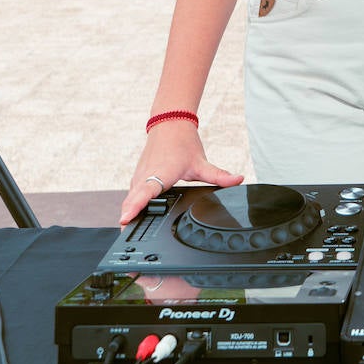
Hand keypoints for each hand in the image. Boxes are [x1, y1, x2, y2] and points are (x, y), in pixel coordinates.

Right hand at [119, 123, 243, 225]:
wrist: (170, 123)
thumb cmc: (183, 142)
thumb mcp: (201, 162)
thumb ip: (219, 175)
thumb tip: (238, 179)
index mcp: (160, 174)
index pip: (145, 192)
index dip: (135, 206)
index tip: (125, 218)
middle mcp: (145, 176)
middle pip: (132, 201)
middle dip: (129, 219)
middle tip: (126, 240)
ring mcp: (138, 178)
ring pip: (129, 199)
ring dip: (128, 214)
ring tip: (127, 235)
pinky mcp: (137, 178)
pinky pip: (131, 196)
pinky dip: (130, 207)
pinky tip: (132, 219)